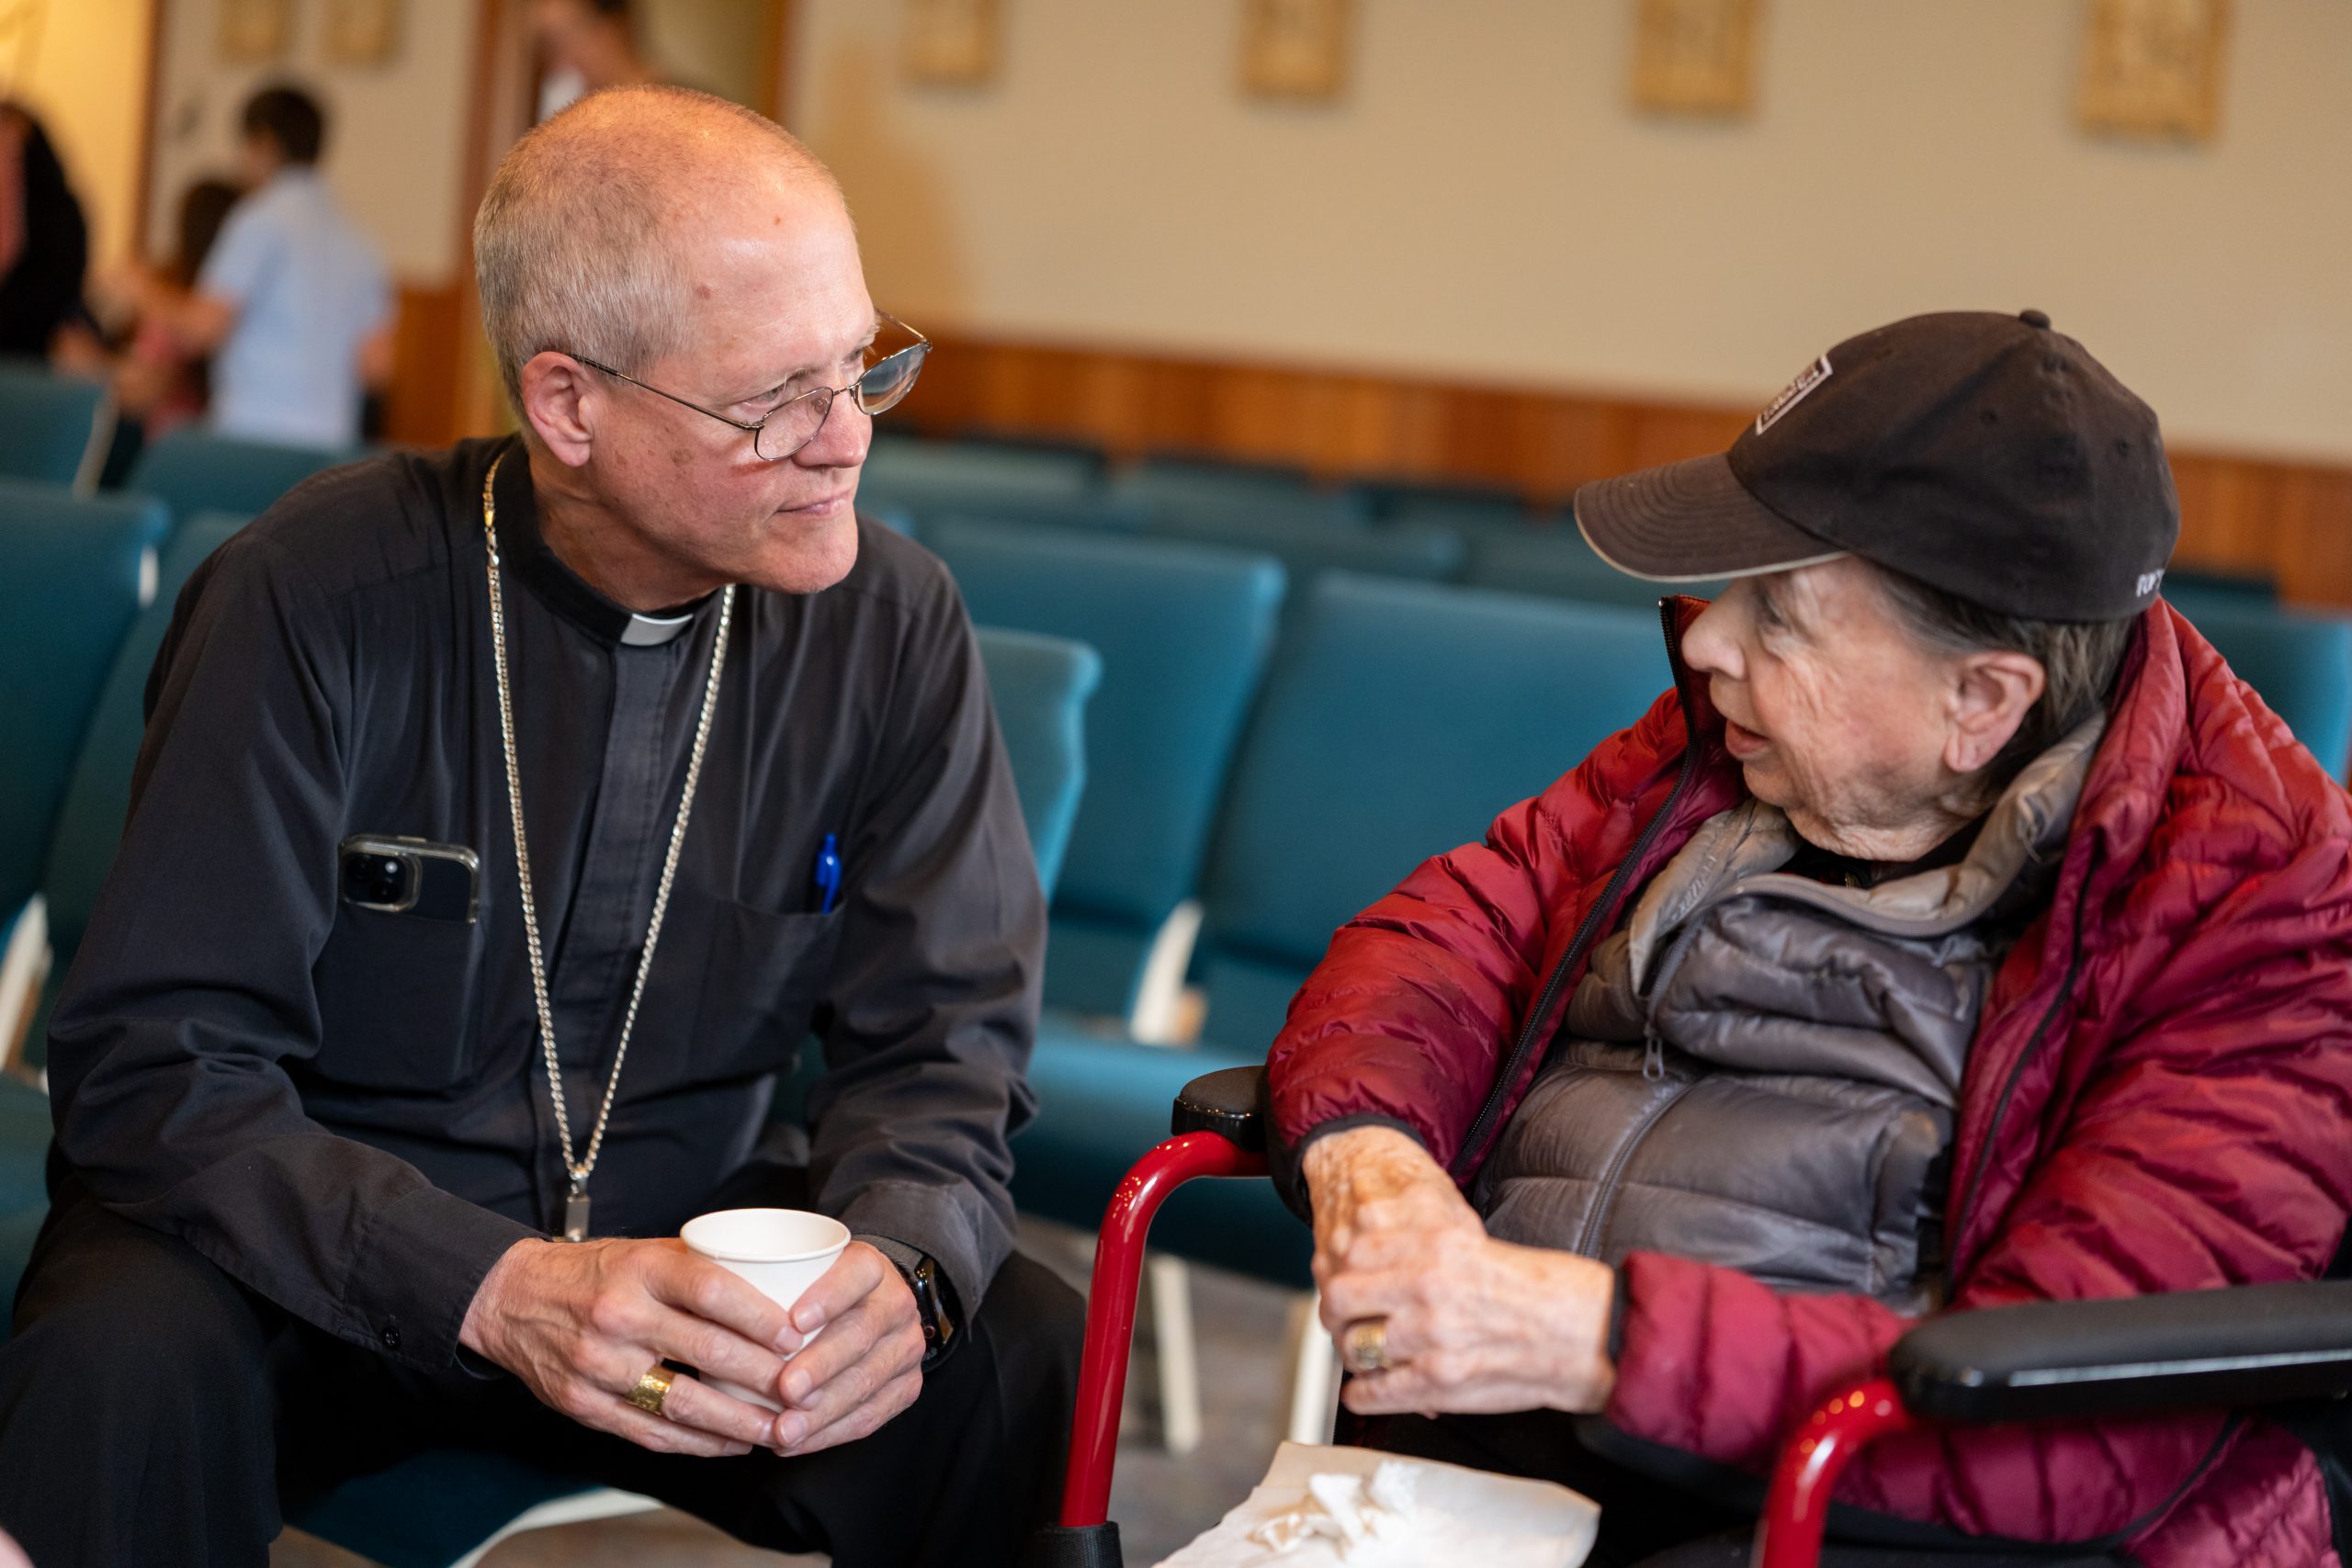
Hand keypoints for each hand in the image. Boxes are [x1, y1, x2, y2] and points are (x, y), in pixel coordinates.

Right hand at [461, 1236, 803, 1457]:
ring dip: (739, 1422)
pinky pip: (652, 1433)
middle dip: (764, 1376)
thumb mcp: (645, 1251)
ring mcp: (598, 1364)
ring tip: (780, 1429)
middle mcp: (619, 1315)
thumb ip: (701, 1268)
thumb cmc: (597, 1273)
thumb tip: (780, 1287)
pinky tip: (732, 1444)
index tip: (798, 1336)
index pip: (712, 1290)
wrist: (512, 1299)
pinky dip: (698, 1444)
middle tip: (805, 1390)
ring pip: (683, 1403)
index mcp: (641, 1268)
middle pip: (706, 1350)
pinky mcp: (583, 1405)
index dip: (760, 1317)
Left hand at [763, 1242, 927, 1456]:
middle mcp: (895, 1304)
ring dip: (823, 1411)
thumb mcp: (800, 1273)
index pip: (859, 1273)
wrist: (868, 1309)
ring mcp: (905, 1347)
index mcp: (871, 1267)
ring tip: (783, 1429)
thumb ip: (769, 1283)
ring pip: (867, 1380)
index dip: (829, 1296)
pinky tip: (797, 1443)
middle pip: (862, 1333)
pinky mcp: (907, 1386)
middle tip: (785, 1389)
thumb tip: (711, 1304)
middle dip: (821, 1365)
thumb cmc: (814, 1292)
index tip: (794, 1321)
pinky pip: (872, 1416)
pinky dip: (831, 1433)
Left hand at [1305, 1126, 1615, 1416]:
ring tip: (1363, 1356)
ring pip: (1354, 1346)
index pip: (1353, 1249)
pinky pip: (1375, 1391)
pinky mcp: (1439, 1380)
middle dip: (1337, 1312)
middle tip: (1345, 1320)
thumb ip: (1418, 1246)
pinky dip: (1363, 1396)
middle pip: (1340, 1297)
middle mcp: (1426, 1285)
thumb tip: (1366, 1254)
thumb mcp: (1472, 1242)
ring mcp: (1430, 1335)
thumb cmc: (1536, 1287)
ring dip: (1353, 1355)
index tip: (1342, 1276)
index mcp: (1434, 1243)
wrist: (1579, 1332)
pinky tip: (1366, 1392)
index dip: (1340, 1266)